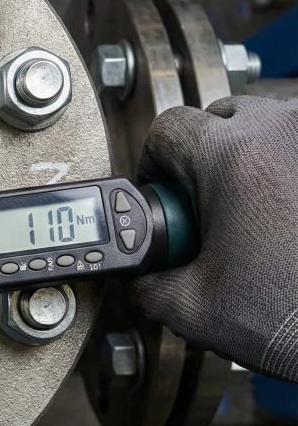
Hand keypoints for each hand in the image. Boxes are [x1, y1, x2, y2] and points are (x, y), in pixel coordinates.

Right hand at [129, 96, 297, 382]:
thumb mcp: (194, 309)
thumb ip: (148, 285)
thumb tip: (143, 276)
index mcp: (231, 157)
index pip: (167, 128)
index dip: (153, 163)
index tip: (161, 192)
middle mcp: (282, 134)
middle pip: (220, 116)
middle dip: (204, 156)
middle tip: (205, 205)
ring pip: (270, 126)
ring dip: (251, 158)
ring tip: (252, 210)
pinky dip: (289, 172)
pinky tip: (289, 214)